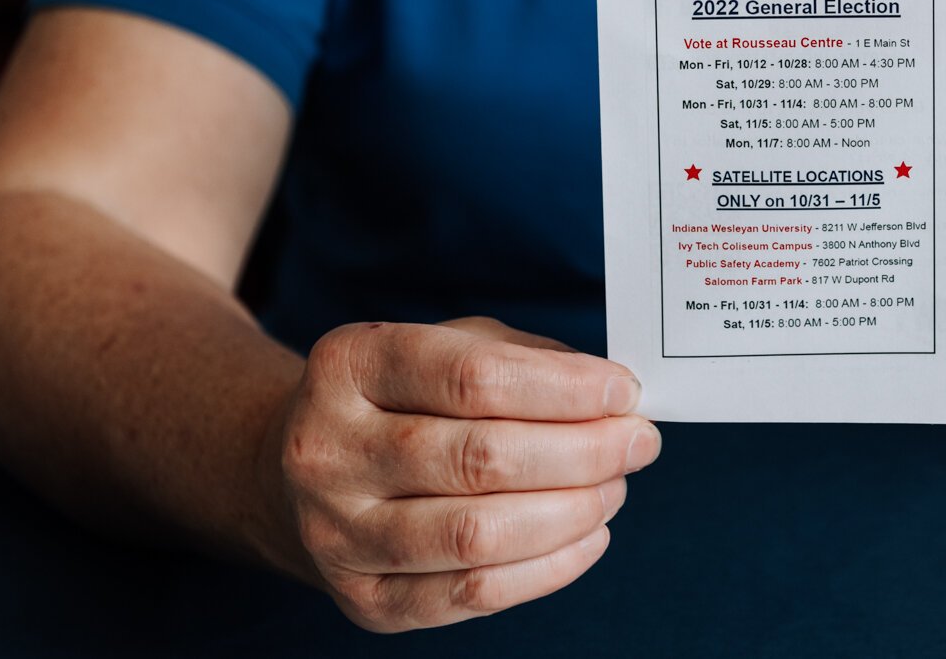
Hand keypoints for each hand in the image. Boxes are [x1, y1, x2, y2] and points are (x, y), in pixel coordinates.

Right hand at [264, 317, 660, 631]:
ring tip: (615, 488)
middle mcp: (328, 450)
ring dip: (573, 512)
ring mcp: (337, 533)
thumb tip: (615, 396)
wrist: (306, 471)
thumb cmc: (404, 398)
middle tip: (638, 443)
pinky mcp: (363, 600)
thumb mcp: (449, 345)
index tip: (625, 393)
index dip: (565, 389)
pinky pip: (473, 595)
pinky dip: (549, 569)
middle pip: (481, 458)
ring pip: (478, 535)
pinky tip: (589, 536)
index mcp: (349, 366)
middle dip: (584, 452)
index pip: (473, 378)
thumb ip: (528, 361)